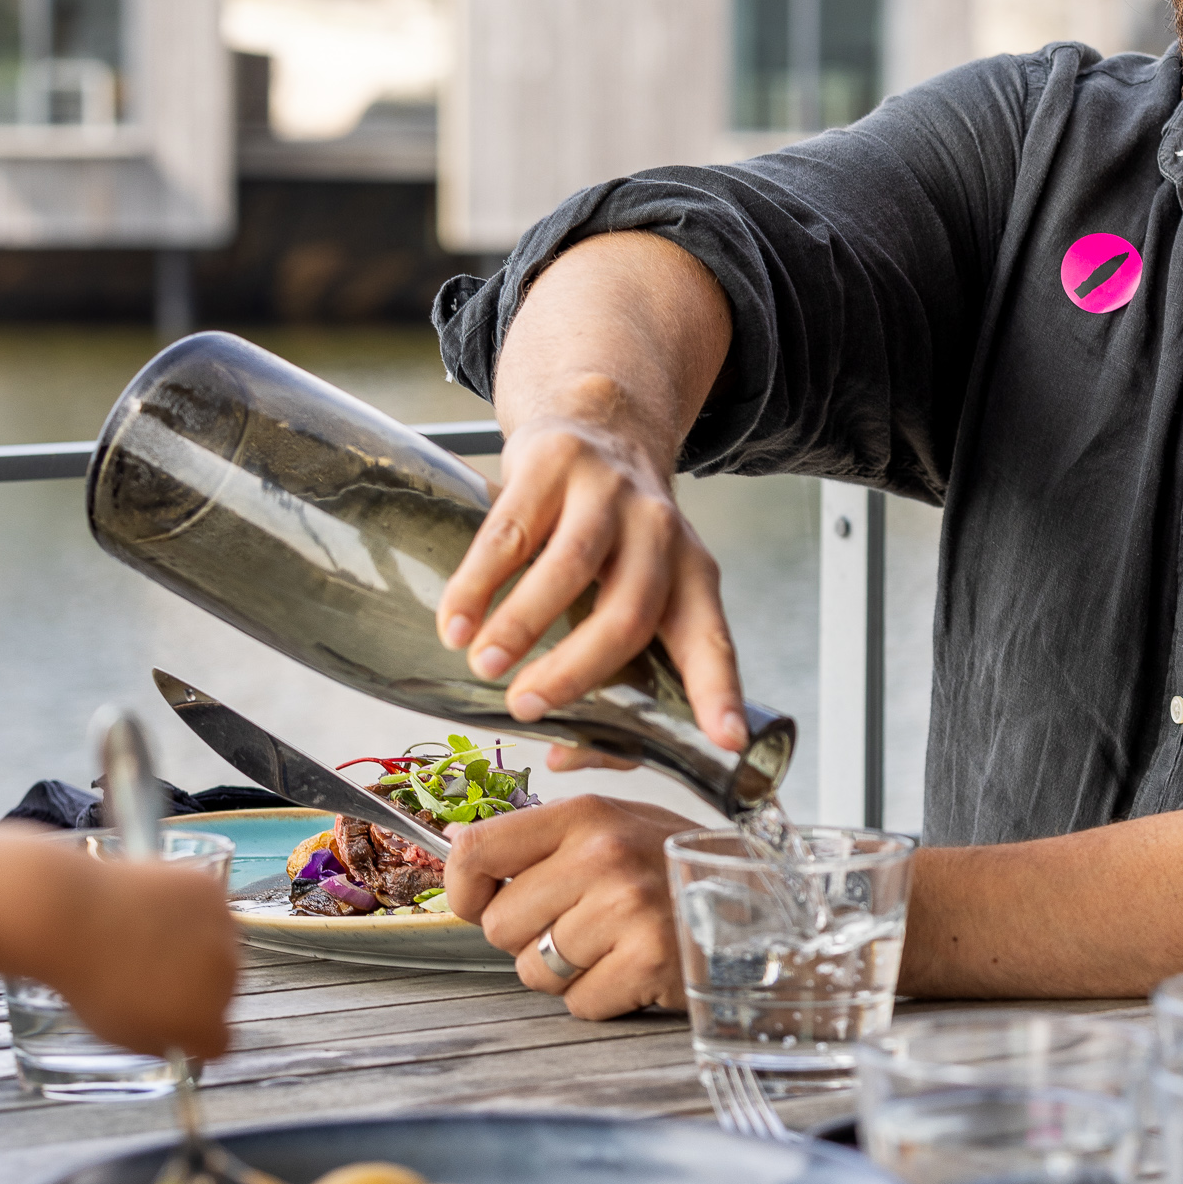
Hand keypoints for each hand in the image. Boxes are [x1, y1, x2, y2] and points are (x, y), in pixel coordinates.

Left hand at [39, 850, 239, 1063]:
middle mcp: (225, 978)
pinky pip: (208, 906)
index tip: (172, 1022)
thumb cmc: (85, 980)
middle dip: (198, 987)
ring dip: (198, 946)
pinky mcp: (210, 891)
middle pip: (223, 991)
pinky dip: (188, 909)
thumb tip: (170, 1034)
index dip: (194, 1035)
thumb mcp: (116, 1031)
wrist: (70, 914)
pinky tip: (154, 907)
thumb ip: (156, 1039)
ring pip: (220, 945)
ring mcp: (222, 930)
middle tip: (156, 974)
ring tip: (151, 936)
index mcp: (203, 1020)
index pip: (217, 1041)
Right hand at [435, 416, 748, 749]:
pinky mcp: (554, 464)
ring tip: (483, 665)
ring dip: (522, 624)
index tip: (727, 740)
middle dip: (576, 669)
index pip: (711, 640)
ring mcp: (608, 493)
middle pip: (629, 612)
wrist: (599, 425)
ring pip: (569, 567)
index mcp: (693, 575)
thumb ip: (615, 672)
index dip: (719, 693)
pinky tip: (455, 621)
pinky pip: (511, 531)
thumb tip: (565, 758)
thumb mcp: (640, 590)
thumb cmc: (616, 538)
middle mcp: (660, 532)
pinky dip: (478, 583)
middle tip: (527, 707)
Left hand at [442, 796, 686, 1017]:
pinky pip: (579, 1002)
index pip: (475, 850)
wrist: (766, 903)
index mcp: (586, 815)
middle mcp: (602, 855)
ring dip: (565, 972)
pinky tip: (634, 969)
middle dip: (528, 938)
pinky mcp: (647, 959)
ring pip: (533, 970)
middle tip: (579, 927)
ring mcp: (626, 909)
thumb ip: (547, 841)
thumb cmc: (678, 869)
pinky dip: (602, 998)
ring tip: (611, 947)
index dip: (462, 889)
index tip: (478, 902)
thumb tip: (463, 860)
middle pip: (498, 925)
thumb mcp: (618, 826)